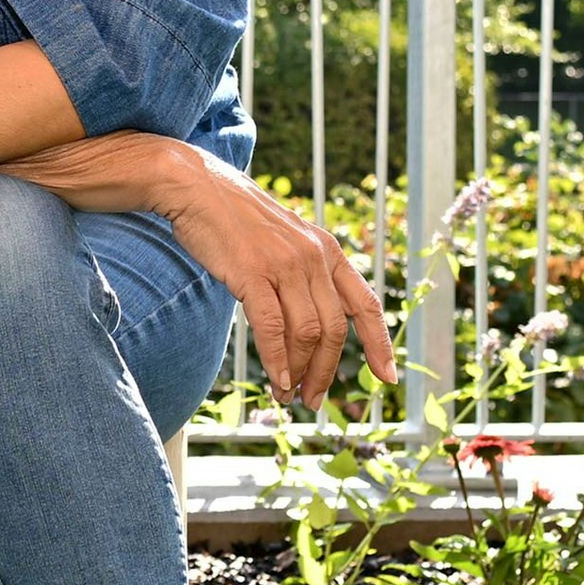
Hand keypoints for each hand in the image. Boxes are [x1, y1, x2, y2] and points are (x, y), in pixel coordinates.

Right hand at [139, 148, 395, 406]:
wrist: (196, 185)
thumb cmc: (234, 219)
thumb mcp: (284, 241)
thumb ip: (301, 273)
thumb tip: (307, 323)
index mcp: (327, 250)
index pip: (365, 304)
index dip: (379, 344)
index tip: (386, 377)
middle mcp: (314, 257)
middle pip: (334, 329)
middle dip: (326, 371)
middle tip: (313, 398)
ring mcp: (285, 264)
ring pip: (307, 332)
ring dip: (300, 371)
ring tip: (287, 393)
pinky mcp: (253, 272)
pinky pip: (272, 326)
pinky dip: (276, 359)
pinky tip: (275, 379)